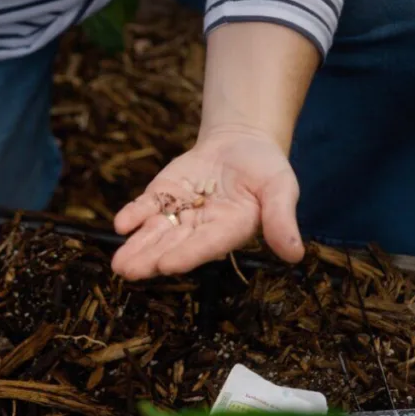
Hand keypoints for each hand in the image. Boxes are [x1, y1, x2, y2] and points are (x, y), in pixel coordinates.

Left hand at [111, 127, 305, 279]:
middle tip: (129, 271)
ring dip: (136, 247)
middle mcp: (201, 229)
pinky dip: (133, 216)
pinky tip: (121, 225)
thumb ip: (282, 219)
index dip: (187, 254)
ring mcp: (179, 214)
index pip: (207, 245)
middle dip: (150, 259)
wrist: (241, 144)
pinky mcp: (163, 197)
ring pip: (155, 234)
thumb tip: (296, 255)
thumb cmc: (265, 169)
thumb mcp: (281, 187)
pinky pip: (146, 209)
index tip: (167, 265)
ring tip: (118, 263)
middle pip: (173, 245)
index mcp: (231, 230)